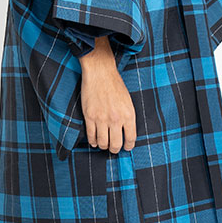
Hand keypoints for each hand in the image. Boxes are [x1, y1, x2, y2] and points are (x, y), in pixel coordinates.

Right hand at [77, 37, 136, 152]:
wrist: (100, 73)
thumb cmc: (115, 85)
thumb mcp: (128, 101)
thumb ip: (127, 117)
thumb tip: (126, 133)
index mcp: (129, 115)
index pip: (131, 138)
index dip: (129, 146)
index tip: (127, 147)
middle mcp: (116, 119)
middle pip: (116, 144)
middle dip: (115, 149)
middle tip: (114, 149)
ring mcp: (102, 119)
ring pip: (103, 142)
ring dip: (103, 146)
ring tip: (103, 144)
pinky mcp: (90, 116)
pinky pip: (91, 135)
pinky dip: (93, 141)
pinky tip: (94, 141)